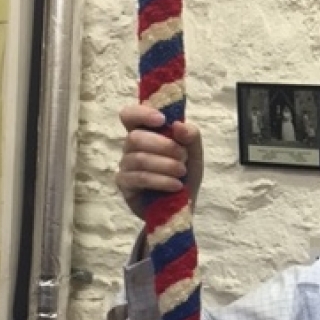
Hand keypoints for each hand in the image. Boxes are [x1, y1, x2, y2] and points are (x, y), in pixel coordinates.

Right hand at [115, 104, 203, 219]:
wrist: (183, 205)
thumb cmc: (184, 175)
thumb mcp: (194, 154)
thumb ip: (191, 136)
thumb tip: (178, 125)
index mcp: (145, 134)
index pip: (130, 116)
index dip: (141, 114)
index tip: (162, 120)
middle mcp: (131, 147)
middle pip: (135, 137)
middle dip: (164, 146)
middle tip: (183, 157)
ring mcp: (125, 166)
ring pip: (138, 158)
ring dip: (165, 165)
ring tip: (182, 172)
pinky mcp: (125, 185)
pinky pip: (139, 178)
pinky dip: (161, 180)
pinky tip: (176, 185)